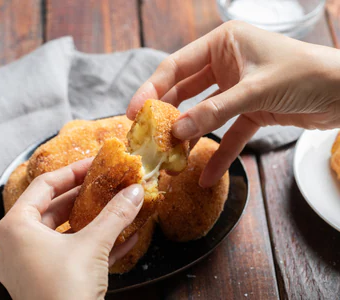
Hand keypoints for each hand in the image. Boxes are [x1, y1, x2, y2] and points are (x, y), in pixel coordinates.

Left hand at [0, 158, 143, 299]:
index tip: (94, 164)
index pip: (44, 186)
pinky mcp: (50, 281)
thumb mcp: (93, 245)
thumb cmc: (64, 290)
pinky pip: (74, 254)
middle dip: (86, 196)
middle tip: (107, 184)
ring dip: (94, 220)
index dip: (72, 171)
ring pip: (66, 232)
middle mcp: (20, 245)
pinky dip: (97, 245)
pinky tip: (126, 239)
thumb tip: (135, 191)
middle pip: (55, 208)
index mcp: (18, 228)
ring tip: (116, 207)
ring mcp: (33, 265)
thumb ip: (115, 214)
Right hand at [126, 21, 339, 186]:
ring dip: (190, 136)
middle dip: (168, 114)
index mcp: (223, 44)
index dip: (153, 88)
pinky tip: (207, 175)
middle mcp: (226, 64)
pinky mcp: (250, 111)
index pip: (177, 66)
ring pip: (204, 114)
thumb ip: (215, 110)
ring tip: (171, 158)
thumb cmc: (305, 75)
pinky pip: (229, 134)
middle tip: (147, 136)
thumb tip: (179, 131)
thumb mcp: (254, 90)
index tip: (135, 111)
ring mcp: (237, 89)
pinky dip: (220, 153)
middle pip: (186, 91)